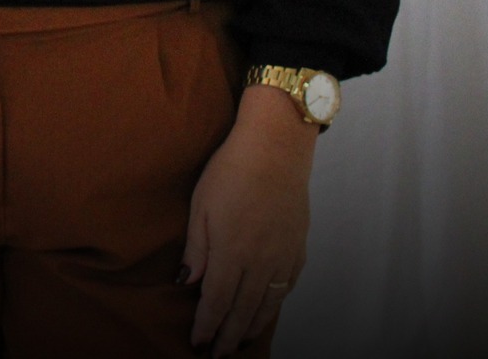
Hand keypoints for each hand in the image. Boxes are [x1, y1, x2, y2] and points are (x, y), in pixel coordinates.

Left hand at [183, 86, 317, 355]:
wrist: (276, 149)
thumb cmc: (230, 171)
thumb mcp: (200, 206)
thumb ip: (197, 250)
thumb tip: (189, 284)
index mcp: (233, 252)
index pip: (218, 302)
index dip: (207, 326)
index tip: (198, 344)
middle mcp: (261, 262)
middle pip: (244, 311)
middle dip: (228, 336)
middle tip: (216, 356)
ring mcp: (283, 257)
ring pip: (268, 305)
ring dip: (251, 327)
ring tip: (238, 343)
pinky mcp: (298, 248)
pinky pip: (285, 288)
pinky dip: (273, 306)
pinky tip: (265, 311)